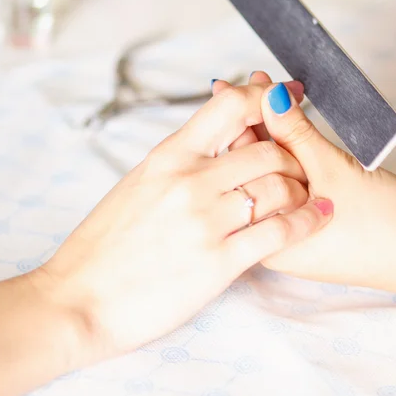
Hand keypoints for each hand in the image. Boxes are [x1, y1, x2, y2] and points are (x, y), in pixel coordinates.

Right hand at [35, 81, 332, 365]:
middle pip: (268, 150)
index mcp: (168, 156)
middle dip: (292, 155)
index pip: (229, 107)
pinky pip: (280, 231)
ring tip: (306, 195)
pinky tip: (318, 216)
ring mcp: (206, 220)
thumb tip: (211, 144)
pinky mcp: (220, 262)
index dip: (265, 98)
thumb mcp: (136, 186)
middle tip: (300, 166)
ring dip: (302, 188)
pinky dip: (307, 220)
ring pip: (280, 187)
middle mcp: (190, 181)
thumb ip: (177, 162)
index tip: (286, 95)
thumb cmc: (102, 245)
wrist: (78, 299)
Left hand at [219, 73, 395, 296]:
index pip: (243, 169)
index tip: (229, 89)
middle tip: (254, 82)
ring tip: (274, 95)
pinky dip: (296, 155)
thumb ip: (296, 133)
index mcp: (269, 236)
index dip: (239, 121)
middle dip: (258, 123)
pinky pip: (296, 185)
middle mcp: (275, 239)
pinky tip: (294, 127)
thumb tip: (268, 97)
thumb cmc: (386, 225)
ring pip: (279, 175)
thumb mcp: (334, 170)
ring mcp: (296, 233)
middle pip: (257, 170)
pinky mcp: (314, 226)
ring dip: (279, 134)